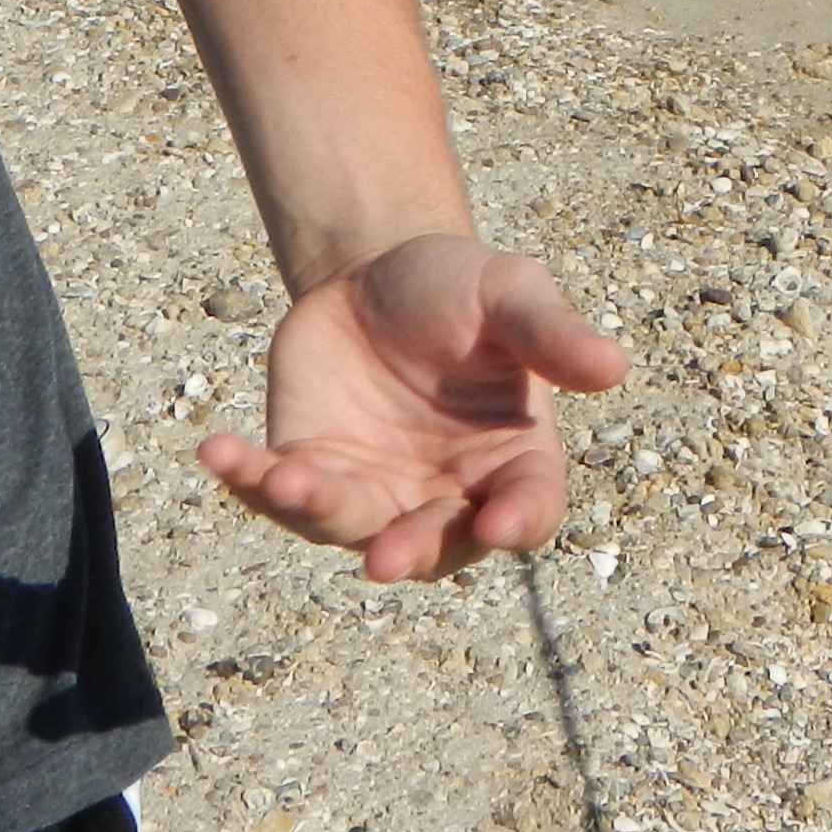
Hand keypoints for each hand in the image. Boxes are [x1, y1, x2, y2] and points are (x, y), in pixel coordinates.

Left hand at [198, 233, 628, 580]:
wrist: (373, 272)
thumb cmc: (460, 290)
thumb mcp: (510, 292)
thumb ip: (552, 333)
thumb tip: (614, 367)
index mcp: (512, 459)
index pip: (529, 507)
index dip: (519, 521)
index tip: (501, 523)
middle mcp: (446, 495)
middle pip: (436, 544)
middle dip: (410, 550)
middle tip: (385, 559)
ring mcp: (373, 492)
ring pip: (349, 526)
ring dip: (318, 511)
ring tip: (287, 478)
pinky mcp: (307, 469)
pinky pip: (276, 491)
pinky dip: (245, 478)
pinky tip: (217, 451)